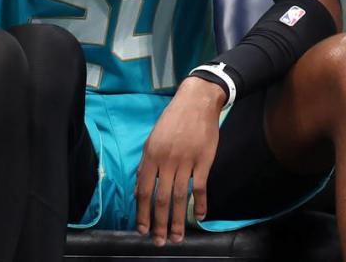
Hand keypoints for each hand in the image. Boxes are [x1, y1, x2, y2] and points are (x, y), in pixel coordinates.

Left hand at [135, 77, 225, 245]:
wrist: (196, 102)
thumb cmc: (173, 120)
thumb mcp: (153, 138)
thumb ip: (148, 163)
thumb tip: (142, 187)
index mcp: (151, 155)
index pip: (143, 190)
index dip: (142, 212)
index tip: (142, 229)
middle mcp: (166, 160)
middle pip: (161, 198)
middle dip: (159, 223)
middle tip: (159, 242)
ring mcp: (185, 161)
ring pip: (180, 197)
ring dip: (178, 220)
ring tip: (176, 238)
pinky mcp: (203, 161)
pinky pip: (200, 187)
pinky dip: (200, 204)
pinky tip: (200, 217)